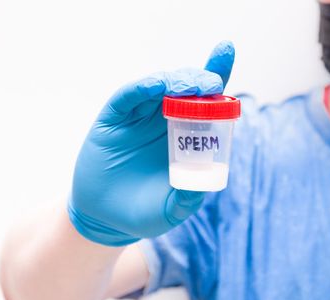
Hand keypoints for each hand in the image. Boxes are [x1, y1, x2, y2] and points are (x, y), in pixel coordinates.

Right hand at [68, 41, 234, 245]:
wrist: (103, 219)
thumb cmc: (141, 213)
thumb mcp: (171, 211)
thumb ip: (189, 198)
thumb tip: (207, 176)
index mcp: (184, 137)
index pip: (204, 101)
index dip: (216, 74)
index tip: (226, 51)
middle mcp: (162, 121)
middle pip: (184, 88)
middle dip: (199, 79)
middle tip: (212, 83)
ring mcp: (137, 118)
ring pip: (158, 86)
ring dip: (176, 81)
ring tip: (190, 86)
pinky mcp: (114, 119)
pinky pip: (128, 96)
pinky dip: (143, 87)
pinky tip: (158, 85)